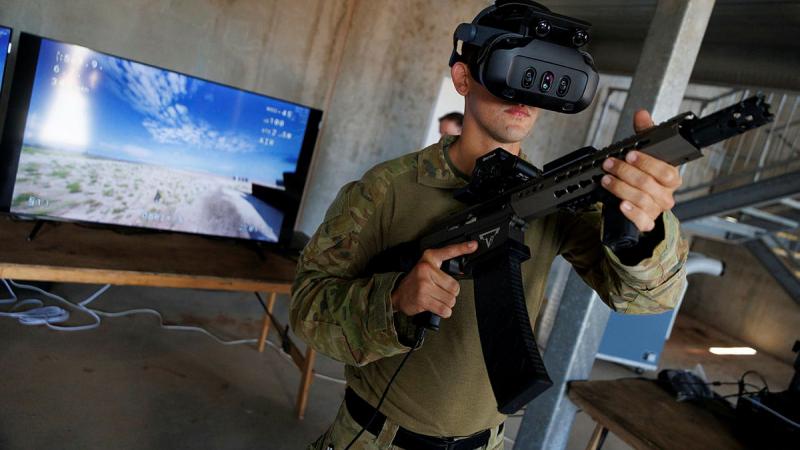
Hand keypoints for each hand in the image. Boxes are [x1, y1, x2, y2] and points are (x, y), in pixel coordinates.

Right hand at [390, 241, 477, 317]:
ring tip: (436, 298)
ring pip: (451, 300)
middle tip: (440, 291)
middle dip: (451, 293)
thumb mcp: (427, 268)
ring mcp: (424, 285)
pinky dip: (444, 311)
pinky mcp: (423, 299)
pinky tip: (435, 306)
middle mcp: (426, 270)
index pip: (448, 252)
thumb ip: (443, 269)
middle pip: (455, 287)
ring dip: (446, 303)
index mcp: (429, 259)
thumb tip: (463, 273)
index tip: (474, 245)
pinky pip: (444, 309)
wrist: (397, 294)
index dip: (462, 248)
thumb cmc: (415, 281)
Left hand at [601, 110, 681, 231]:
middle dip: (626, 173)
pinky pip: (642, 221)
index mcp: (671, 177)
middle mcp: (666, 194)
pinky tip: (621, 205)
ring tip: (606, 180)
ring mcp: (656, 209)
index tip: (629, 154)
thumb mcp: (644, 153)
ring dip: (621, 188)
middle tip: (609, 165)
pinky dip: (631, 213)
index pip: (665, 171)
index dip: (646, 162)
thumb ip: (644, 133)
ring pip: (642, 200)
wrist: (639, 201)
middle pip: (649, 185)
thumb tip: (641, 114)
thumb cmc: (645, 175)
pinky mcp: (647, 222)